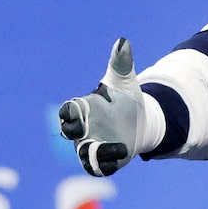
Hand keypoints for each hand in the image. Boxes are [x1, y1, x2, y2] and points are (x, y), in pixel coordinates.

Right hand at [57, 38, 155, 176]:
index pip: (68, 110)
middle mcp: (83, 129)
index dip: (70, 112)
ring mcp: (92, 145)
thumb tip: (123, 42)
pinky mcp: (105, 160)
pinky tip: (125, 153)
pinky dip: (108, 163)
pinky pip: (99, 166)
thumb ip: (121, 64)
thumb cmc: (125, 100)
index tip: (80, 109)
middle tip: (83, 127)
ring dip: (95, 153)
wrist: (139, 121)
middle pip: (70, 133)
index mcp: (84, 108)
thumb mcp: (124, 82)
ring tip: (120, 148)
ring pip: (84, 154)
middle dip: (73, 131)